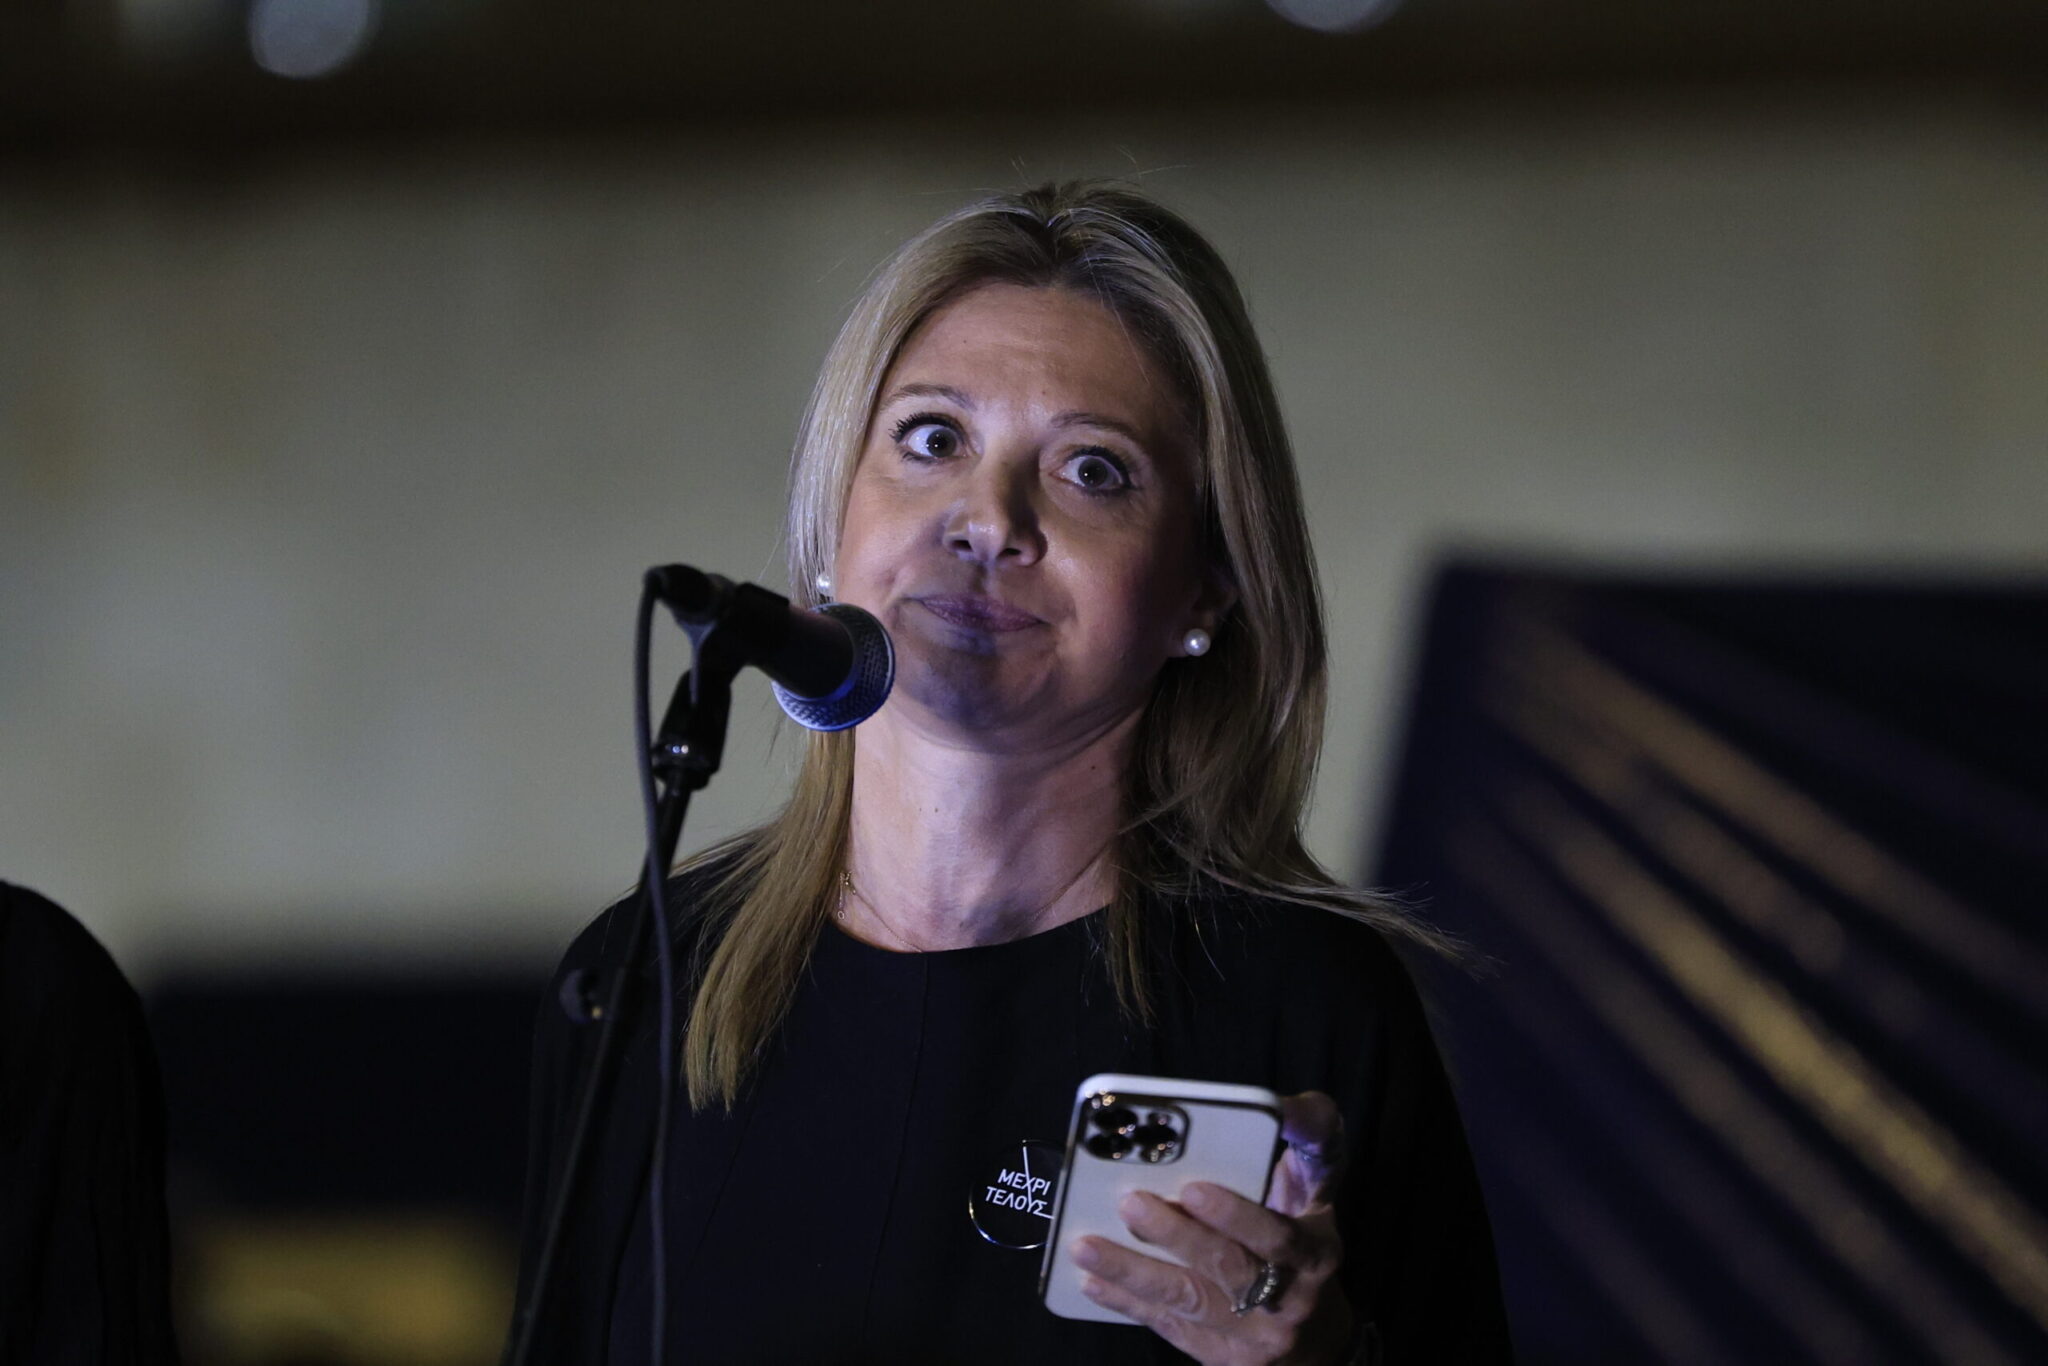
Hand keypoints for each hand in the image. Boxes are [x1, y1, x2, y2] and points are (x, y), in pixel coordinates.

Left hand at [1070, 1092, 1352, 1365]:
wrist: (1319, 1345)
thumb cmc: (1307, 1248)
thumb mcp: (1320, 1196)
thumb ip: (1311, 1145)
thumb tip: (1289, 1105)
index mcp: (1315, 1254)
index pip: (1278, 1236)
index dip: (1235, 1214)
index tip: (1193, 1188)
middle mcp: (1287, 1300)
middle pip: (1226, 1267)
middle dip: (1173, 1235)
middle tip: (1128, 1204)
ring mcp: (1252, 1336)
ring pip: (1188, 1299)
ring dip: (1133, 1272)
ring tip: (1085, 1245)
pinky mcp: (1219, 1356)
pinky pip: (1168, 1326)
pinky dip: (1127, 1302)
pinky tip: (1092, 1280)